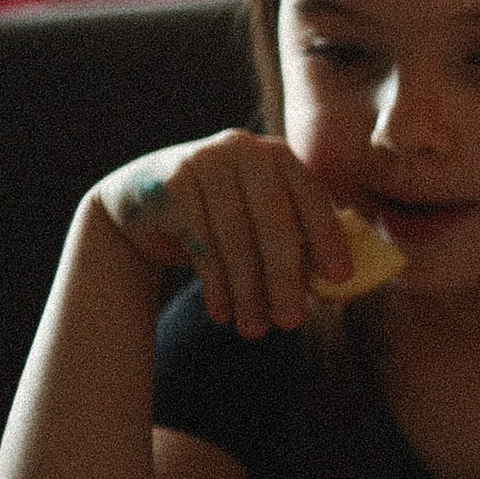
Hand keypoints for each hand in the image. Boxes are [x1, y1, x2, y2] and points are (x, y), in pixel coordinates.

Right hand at [95, 131, 350, 337]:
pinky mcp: (173, 183)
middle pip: (274, 224)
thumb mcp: (259, 219)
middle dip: (285, 278)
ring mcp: (205, 161)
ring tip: (254, 329)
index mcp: (278, 155)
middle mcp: (244, 149)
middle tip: (292, 322)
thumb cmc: (217, 216)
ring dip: (247, 291)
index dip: (327, 239)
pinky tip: (222, 313)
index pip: (311, 198)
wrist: (139, 203)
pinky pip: (201, 243)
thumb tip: (337, 287)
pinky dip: (215, 284)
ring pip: (236, 239)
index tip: (340, 278)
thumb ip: (295, 240)